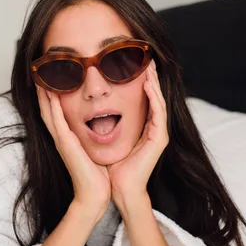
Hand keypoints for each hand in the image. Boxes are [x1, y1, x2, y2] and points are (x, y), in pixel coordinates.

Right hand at [36, 86, 110, 223]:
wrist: (94, 195)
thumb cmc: (97, 175)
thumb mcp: (93, 151)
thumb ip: (92, 138)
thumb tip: (101, 127)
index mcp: (68, 139)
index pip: (56, 114)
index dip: (51, 98)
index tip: (52, 81)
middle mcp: (61, 138)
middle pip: (47, 110)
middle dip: (43, 93)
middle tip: (40, 75)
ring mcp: (61, 141)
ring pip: (48, 113)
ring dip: (44, 96)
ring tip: (41, 79)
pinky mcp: (65, 144)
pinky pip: (57, 122)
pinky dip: (52, 107)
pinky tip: (51, 94)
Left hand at [108, 59, 168, 215]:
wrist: (114, 189)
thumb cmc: (108, 166)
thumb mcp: (103, 136)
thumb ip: (101, 121)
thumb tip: (86, 103)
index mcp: (140, 127)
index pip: (143, 98)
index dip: (140, 80)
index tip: (132, 63)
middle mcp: (151, 128)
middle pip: (153, 96)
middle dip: (150, 76)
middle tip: (147, 57)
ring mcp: (158, 134)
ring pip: (158, 101)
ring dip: (155, 82)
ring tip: (150, 65)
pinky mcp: (159, 140)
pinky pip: (159, 113)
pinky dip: (154, 98)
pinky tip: (148, 85)